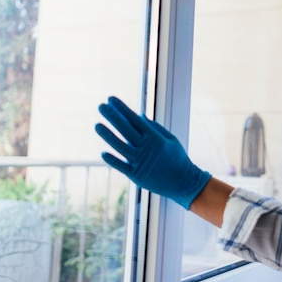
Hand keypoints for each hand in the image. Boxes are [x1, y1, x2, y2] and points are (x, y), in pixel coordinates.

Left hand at [95, 96, 210, 209]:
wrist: (183, 182)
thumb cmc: (178, 159)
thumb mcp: (170, 140)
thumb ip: (155, 127)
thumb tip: (139, 115)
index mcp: (154, 137)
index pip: (134, 119)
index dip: (122, 108)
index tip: (111, 99)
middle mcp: (146, 147)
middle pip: (125, 129)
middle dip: (112, 116)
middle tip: (101, 106)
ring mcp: (140, 161)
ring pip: (120, 146)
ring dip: (108, 135)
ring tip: (97, 125)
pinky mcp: (136, 175)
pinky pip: (121, 166)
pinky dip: (112, 160)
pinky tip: (103, 152)